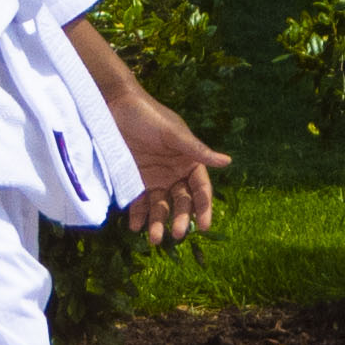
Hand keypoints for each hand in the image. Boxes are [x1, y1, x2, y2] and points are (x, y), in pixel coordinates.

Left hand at [109, 86, 227, 243]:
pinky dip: (137, 215)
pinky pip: (139, 202)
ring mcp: (155, 179)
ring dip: (158, 222)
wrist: (116, 107)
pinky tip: (134, 226)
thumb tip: (227, 161)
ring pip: (160, 206)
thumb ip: (197, 150)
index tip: (204, 226)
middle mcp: (174, 174)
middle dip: (180, 219)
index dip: (204, 208)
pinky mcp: (135, 181)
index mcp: (189, 162)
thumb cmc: (149, 116)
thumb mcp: (173, 133)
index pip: (201, 190)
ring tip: (154, 238)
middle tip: (176, 234)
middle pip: (181, 202)